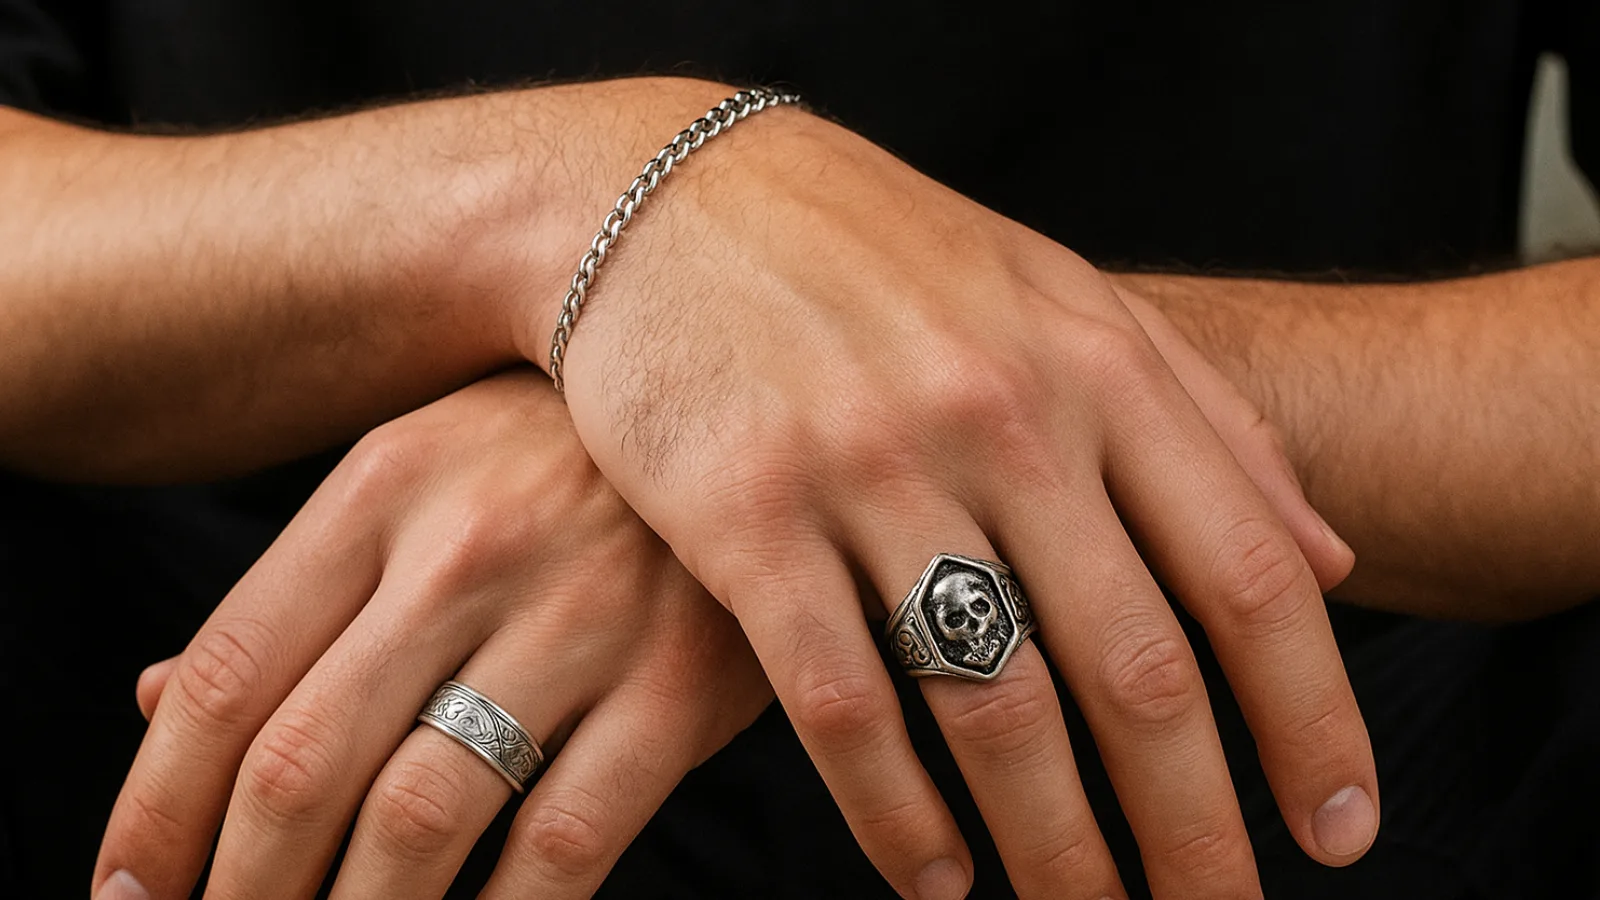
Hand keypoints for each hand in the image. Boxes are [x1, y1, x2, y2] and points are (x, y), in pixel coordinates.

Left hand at [92, 369, 770, 899]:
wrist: (739, 385)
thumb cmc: (552, 447)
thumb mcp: (414, 474)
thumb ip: (299, 591)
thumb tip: (153, 698)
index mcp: (384, 488)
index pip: (232, 676)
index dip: (157, 809)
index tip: (123, 894)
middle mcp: (470, 548)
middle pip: (308, 762)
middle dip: (242, 889)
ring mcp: (583, 615)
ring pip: (424, 816)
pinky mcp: (680, 681)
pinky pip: (565, 839)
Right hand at [542, 107, 1376, 898]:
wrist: (664, 197)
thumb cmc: (875, 255)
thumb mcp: (1059, 295)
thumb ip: (1201, 414)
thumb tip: (1328, 558)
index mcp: (1092, 365)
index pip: (1246, 573)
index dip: (1311, 720)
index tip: (1338, 831)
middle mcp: (999, 418)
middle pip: (1136, 668)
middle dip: (1195, 829)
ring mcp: (868, 467)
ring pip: (994, 707)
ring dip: (1055, 849)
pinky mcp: (745, 516)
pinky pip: (841, 703)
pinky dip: (897, 816)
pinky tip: (935, 881)